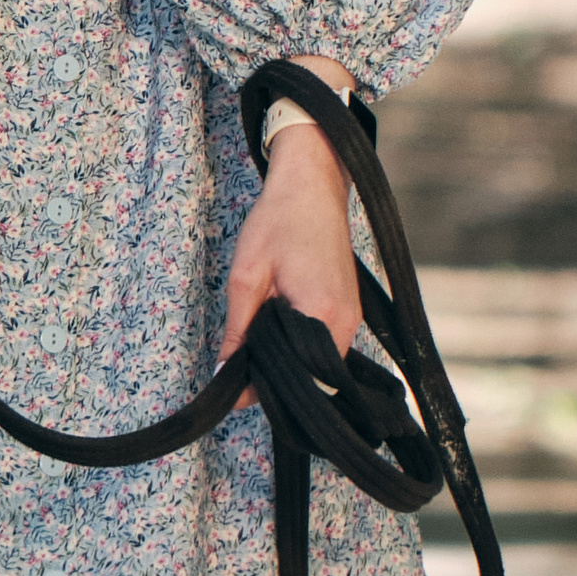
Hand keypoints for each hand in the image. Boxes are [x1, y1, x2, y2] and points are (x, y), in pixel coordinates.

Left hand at [219, 63, 362, 394]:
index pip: (298, 381)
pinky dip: (300, 347)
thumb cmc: (279, 221)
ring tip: (254, 351)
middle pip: (311, 378)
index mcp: (324, 317)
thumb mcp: (247, 277)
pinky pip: (324, 345)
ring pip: (318, 364)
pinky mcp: (348, 309)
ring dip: (288, 362)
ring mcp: (352, 317)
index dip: (264, 391)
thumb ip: (238, 331)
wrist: (311, 184)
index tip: (233, 391)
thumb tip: (225, 376)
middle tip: (239, 372)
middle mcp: (347, 324)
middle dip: (276, 380)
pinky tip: (275, 333)